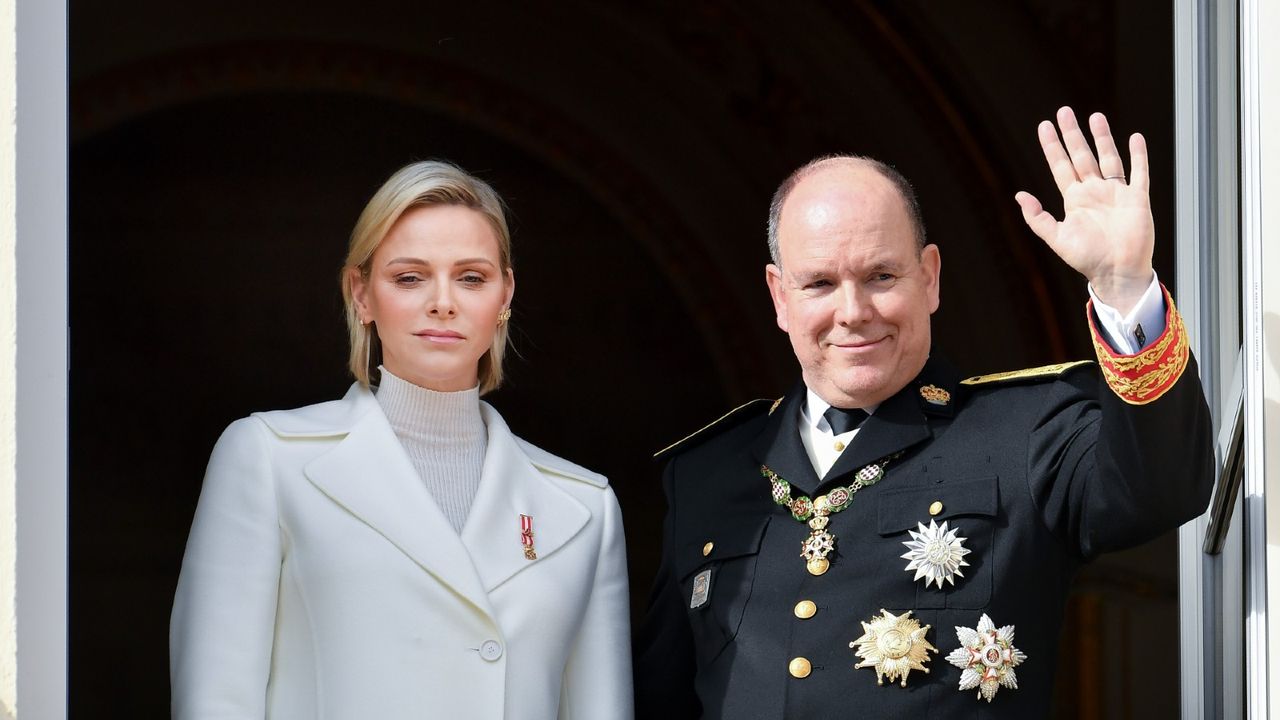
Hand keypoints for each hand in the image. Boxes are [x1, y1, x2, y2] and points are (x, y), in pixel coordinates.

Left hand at [1015, 107, 1154, 313]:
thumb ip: (1037, 217)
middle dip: (1072, 134)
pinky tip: (1135, 138)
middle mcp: (1094, 192)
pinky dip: (1138, 155)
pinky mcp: (1137, 198)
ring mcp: (1116, 193)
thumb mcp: (1056, 238)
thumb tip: (1019, 195)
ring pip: (1108, 158)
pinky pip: (1138, 173)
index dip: (1052, 146)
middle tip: (1064, 111)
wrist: (1116, 273)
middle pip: (1082, 155)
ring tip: (1095, 116)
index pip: (1060, 166)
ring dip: (1102, 138)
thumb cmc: (1087, 259)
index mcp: (1074, 200)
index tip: (1044, 126)